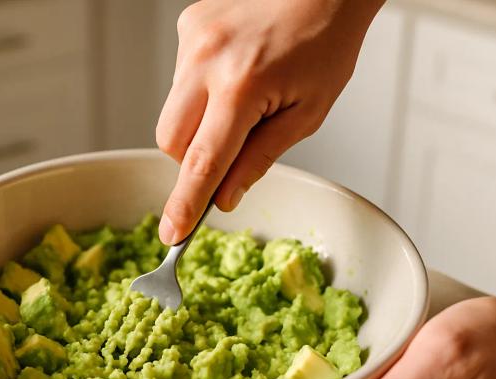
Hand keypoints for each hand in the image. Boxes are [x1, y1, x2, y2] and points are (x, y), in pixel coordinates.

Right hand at [156, 0, 382, 243]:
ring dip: (199, 123)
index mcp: (243, 87)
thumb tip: (224, 198)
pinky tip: (234, 73)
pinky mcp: (188, 28)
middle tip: (230, 148)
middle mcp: (207, 61)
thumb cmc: (325, 47)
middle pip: (170, 141)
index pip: (203, 162)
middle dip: (192, 160)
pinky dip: (201, 92)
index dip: (186, 204)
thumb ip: (259, 159)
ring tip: (242, 97)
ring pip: (172, 112)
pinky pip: (181, 81)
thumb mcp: (306, 115)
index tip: (172, 234)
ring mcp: (192, 41)